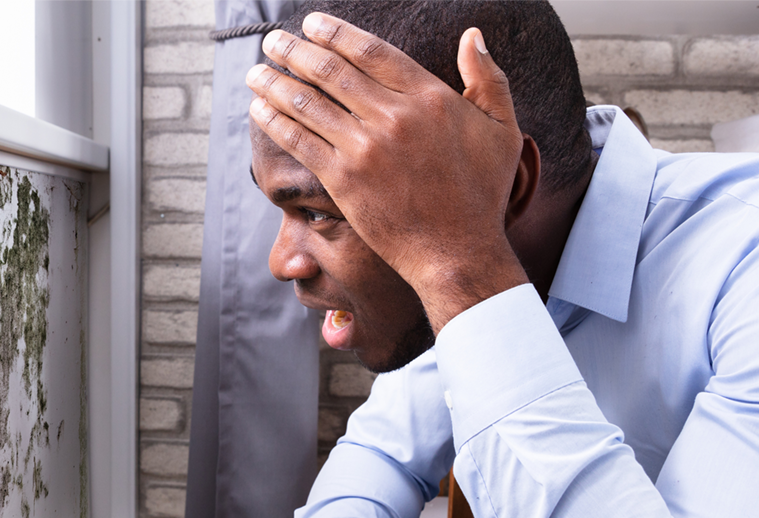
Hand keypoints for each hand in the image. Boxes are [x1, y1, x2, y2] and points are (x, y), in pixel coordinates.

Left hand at [246, 14, 530, 331]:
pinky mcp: (344, 180)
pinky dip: (276, 121)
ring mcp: (365, 148)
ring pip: (309, 103)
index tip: (312, 23)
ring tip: (256, 71)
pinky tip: (259, 109)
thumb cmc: (482, 194)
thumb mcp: (503, 130)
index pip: (371, 51)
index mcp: (430, 97)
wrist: (458, 252)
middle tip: (274, 40)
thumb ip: (488, 79)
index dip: (336, 33)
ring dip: (276, 82)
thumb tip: (472, 36)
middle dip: (295, 51)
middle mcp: (394, 116)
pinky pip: (301, 142)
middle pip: (332, 71)